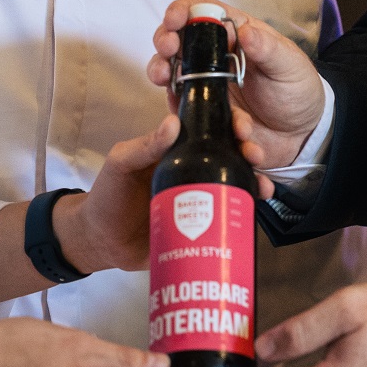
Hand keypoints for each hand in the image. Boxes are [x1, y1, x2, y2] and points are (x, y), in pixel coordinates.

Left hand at [59, 111, 273, 274]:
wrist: (102, 243)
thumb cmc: (108, 196)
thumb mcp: (121, 164)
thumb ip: (143, 146)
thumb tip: (174, 122)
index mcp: (177, 150)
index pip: (210, 128)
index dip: (230, 123)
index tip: (243, 127)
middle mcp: (193, 170)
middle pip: (230, 154)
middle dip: (250, 151)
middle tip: (255, 157)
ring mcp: (200, 197)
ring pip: (235, 182)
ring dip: (255, 180)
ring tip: (263, 187)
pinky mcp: (203, 225)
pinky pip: (229, 215)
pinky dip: (247, 210)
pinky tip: (257, 209)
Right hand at [148, 0, 325, 168]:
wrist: (300, 134)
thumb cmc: (297, 89)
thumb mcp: (290, 65)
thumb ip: (268, 48)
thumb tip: (245, 31)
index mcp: (234, 34)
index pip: (201, 12)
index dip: (182, 10)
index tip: (174, 19)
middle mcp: (213, 56)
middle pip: (177, 39)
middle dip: (165, 41)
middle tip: (167, 50)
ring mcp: (204, 85)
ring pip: (170, 73)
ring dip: (162, 73)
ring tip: (167, 80)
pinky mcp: (202, 113)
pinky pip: (186, 113)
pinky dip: (190, 116)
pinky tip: (215, 123)